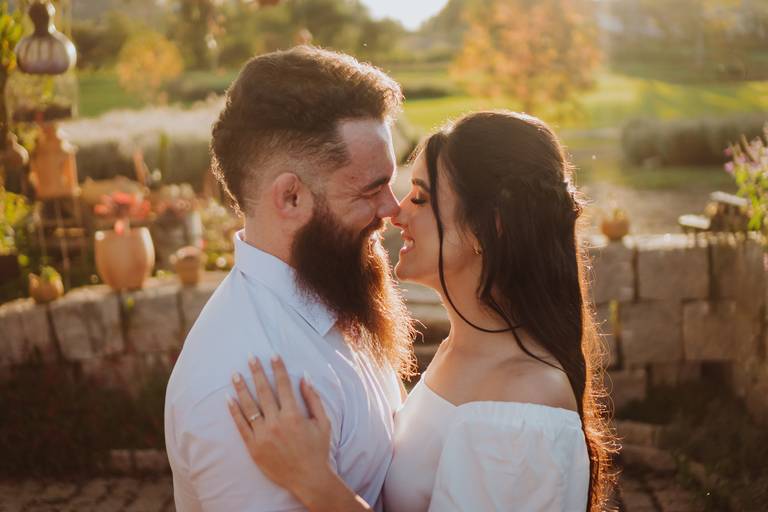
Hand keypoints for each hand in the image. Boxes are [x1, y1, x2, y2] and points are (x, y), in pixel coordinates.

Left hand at [227, 356, 333, 499]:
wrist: (308, 478)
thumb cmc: (318, 449)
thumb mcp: (323, 422)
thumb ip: (313, 399)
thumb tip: (305, 377)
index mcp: (294, 415)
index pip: (283, 385)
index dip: (278, 368)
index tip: (273, 355)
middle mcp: (276, 423)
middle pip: (264, 391)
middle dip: (256, 372)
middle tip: (250, 357)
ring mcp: (263, 435)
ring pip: (249, 406)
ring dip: (241, 388)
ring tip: (235, 374)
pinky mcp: (253, 447)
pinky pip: (241, 425)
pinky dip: (234, 411)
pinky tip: (228, 399)